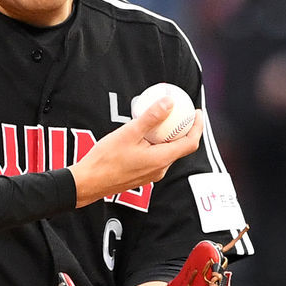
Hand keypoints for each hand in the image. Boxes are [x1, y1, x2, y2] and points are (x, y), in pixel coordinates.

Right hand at [70, 96, 203, 207]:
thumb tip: (169, 102)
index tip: (196, 112)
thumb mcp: (128, 133)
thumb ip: (151, 117)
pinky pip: (154, 157)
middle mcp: (160, 169)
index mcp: (161, 159)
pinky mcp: (141, 176)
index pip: (190, 142)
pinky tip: (142, 136)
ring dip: (167, 137)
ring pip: (165, 152)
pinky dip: (155, 145)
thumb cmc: (106, 160)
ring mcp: (150, 174)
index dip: (197, 126)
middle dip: (182, 129)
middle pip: (179, 147)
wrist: (88, 183)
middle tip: (178, 113)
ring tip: (158, 121)